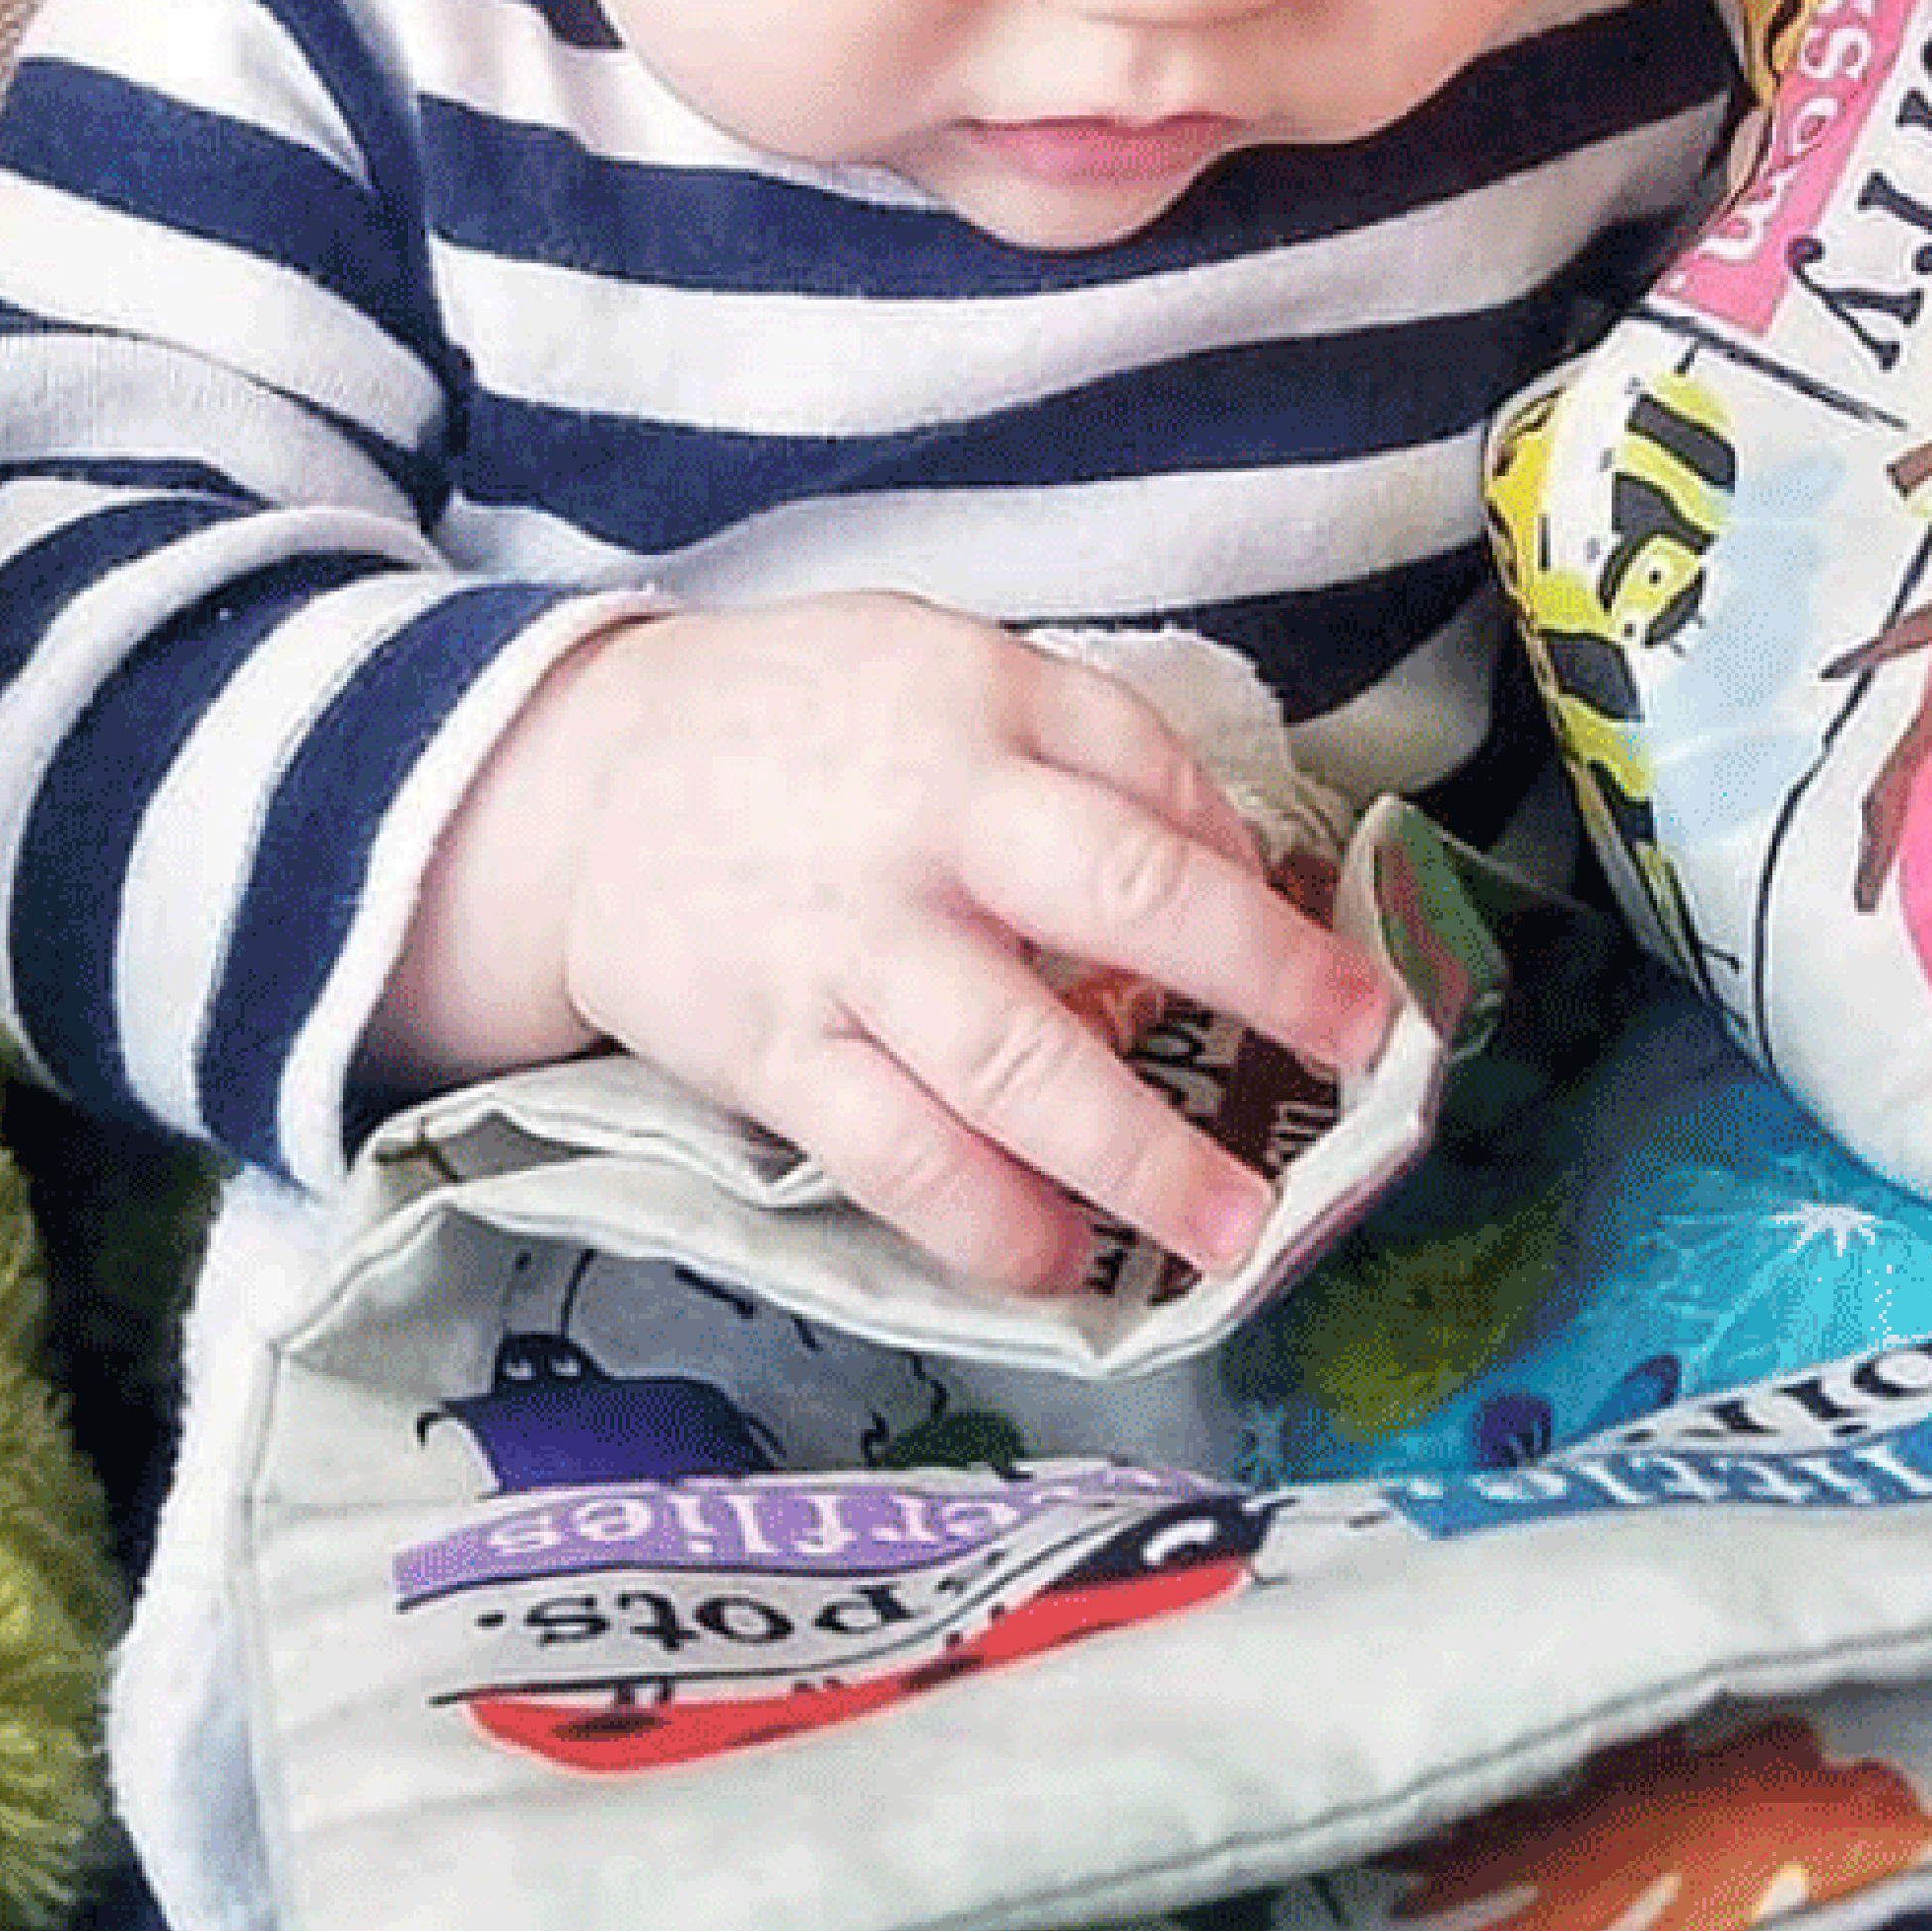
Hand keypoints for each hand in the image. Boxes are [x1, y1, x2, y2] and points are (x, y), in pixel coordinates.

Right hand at [373, 595, 1399, 1294]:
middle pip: (1115, 898)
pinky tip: (1057, 1264)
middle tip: (1355, 1073)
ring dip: (1137, 1155)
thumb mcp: (946, 665)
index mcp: (979, 706)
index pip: (1151, 783)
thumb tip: (1236, 862)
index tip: (1352, 977)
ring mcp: (844, 943)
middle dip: (1253, 987)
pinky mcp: (770, 1050)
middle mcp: (924, 821)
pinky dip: (981, 1220)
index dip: (1260, 882)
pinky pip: (892, 1153)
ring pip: (1010, 1061)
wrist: (577, 782)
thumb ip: (1086, 743)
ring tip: (1235, 1234)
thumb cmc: (807, 726)